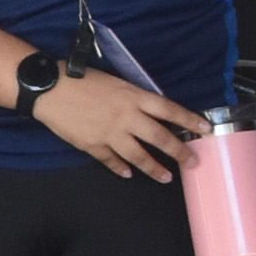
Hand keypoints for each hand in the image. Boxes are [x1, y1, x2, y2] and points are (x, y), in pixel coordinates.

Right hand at [33, 69, 200, 181]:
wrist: (49, 88)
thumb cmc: (79, 78)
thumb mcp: (114, 81)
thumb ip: (132, 97)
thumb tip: (148, 110)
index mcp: (133, 96)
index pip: (168, 109)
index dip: (188, 120)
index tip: (205, 129)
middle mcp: (126, 116)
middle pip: (159, 137)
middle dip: (179, 151)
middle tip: (192, 161)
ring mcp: (109, 133)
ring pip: (138, 155)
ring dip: (154, 168)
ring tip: (166, 177)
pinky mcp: (92, 145)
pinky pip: (111, 160)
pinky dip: (120, 168)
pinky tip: (128, 174)